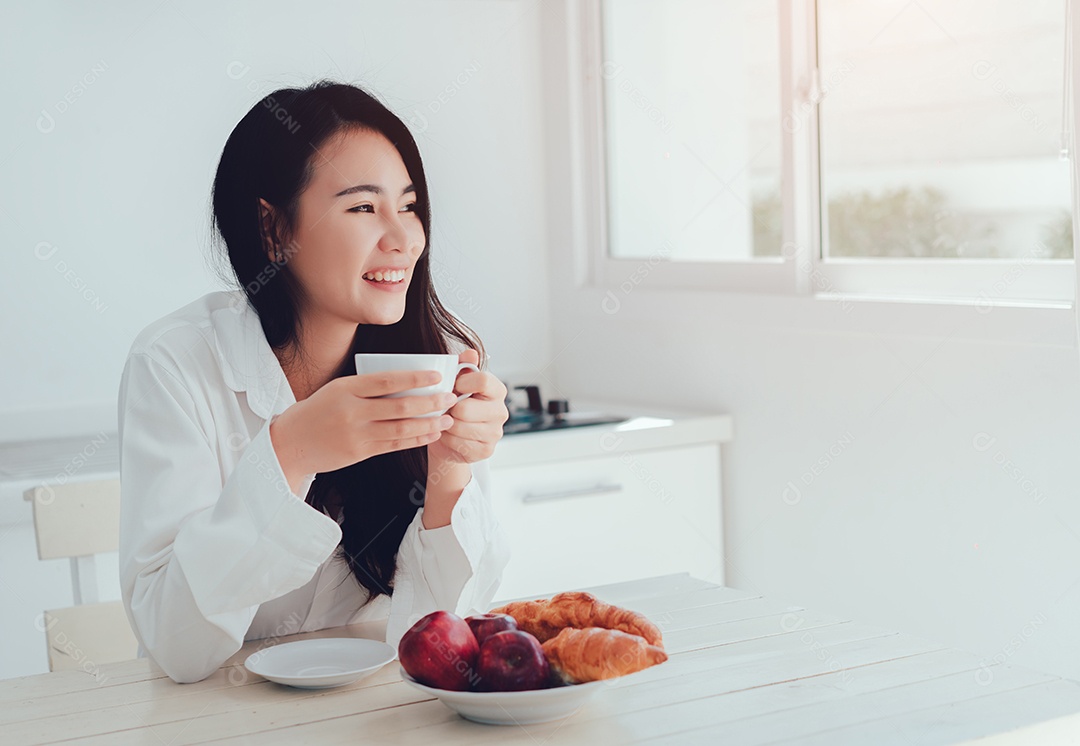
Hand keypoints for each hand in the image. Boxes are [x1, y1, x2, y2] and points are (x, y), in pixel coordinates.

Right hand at [270, 370, 456, 493]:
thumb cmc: (318, 411)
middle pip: (400, 406)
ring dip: (428, 424)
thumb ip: (366, 387)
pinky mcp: (359, 452)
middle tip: (450, 399)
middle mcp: (352, 411)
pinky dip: (415, 440)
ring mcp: (356, 434)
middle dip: (430, 403)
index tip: (437, 377)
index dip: (415, 378)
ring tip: (447, 419)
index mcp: (346, 388)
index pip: (387, 380)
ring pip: (401, 429)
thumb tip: (406, 382)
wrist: (291, 443)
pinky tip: (430, 435)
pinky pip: (394, 445)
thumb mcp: (337, 390)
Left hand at [427, 348, 508, 466]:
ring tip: (444, 420)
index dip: (462, 382)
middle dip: (449, 408)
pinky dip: (445, 438)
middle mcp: (500, 412)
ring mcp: (495, 433)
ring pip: (458, 426)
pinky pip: (456, 443)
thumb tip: (471, 353)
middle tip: (444, 407)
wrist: (450, 436)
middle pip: (466, 408)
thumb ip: (463, 366)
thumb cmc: (454, 405)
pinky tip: (447, 434)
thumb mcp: (456, 382)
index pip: (483, 380)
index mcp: (497, 390)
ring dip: (444, 423)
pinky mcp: (485, 451)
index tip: (454, 386)